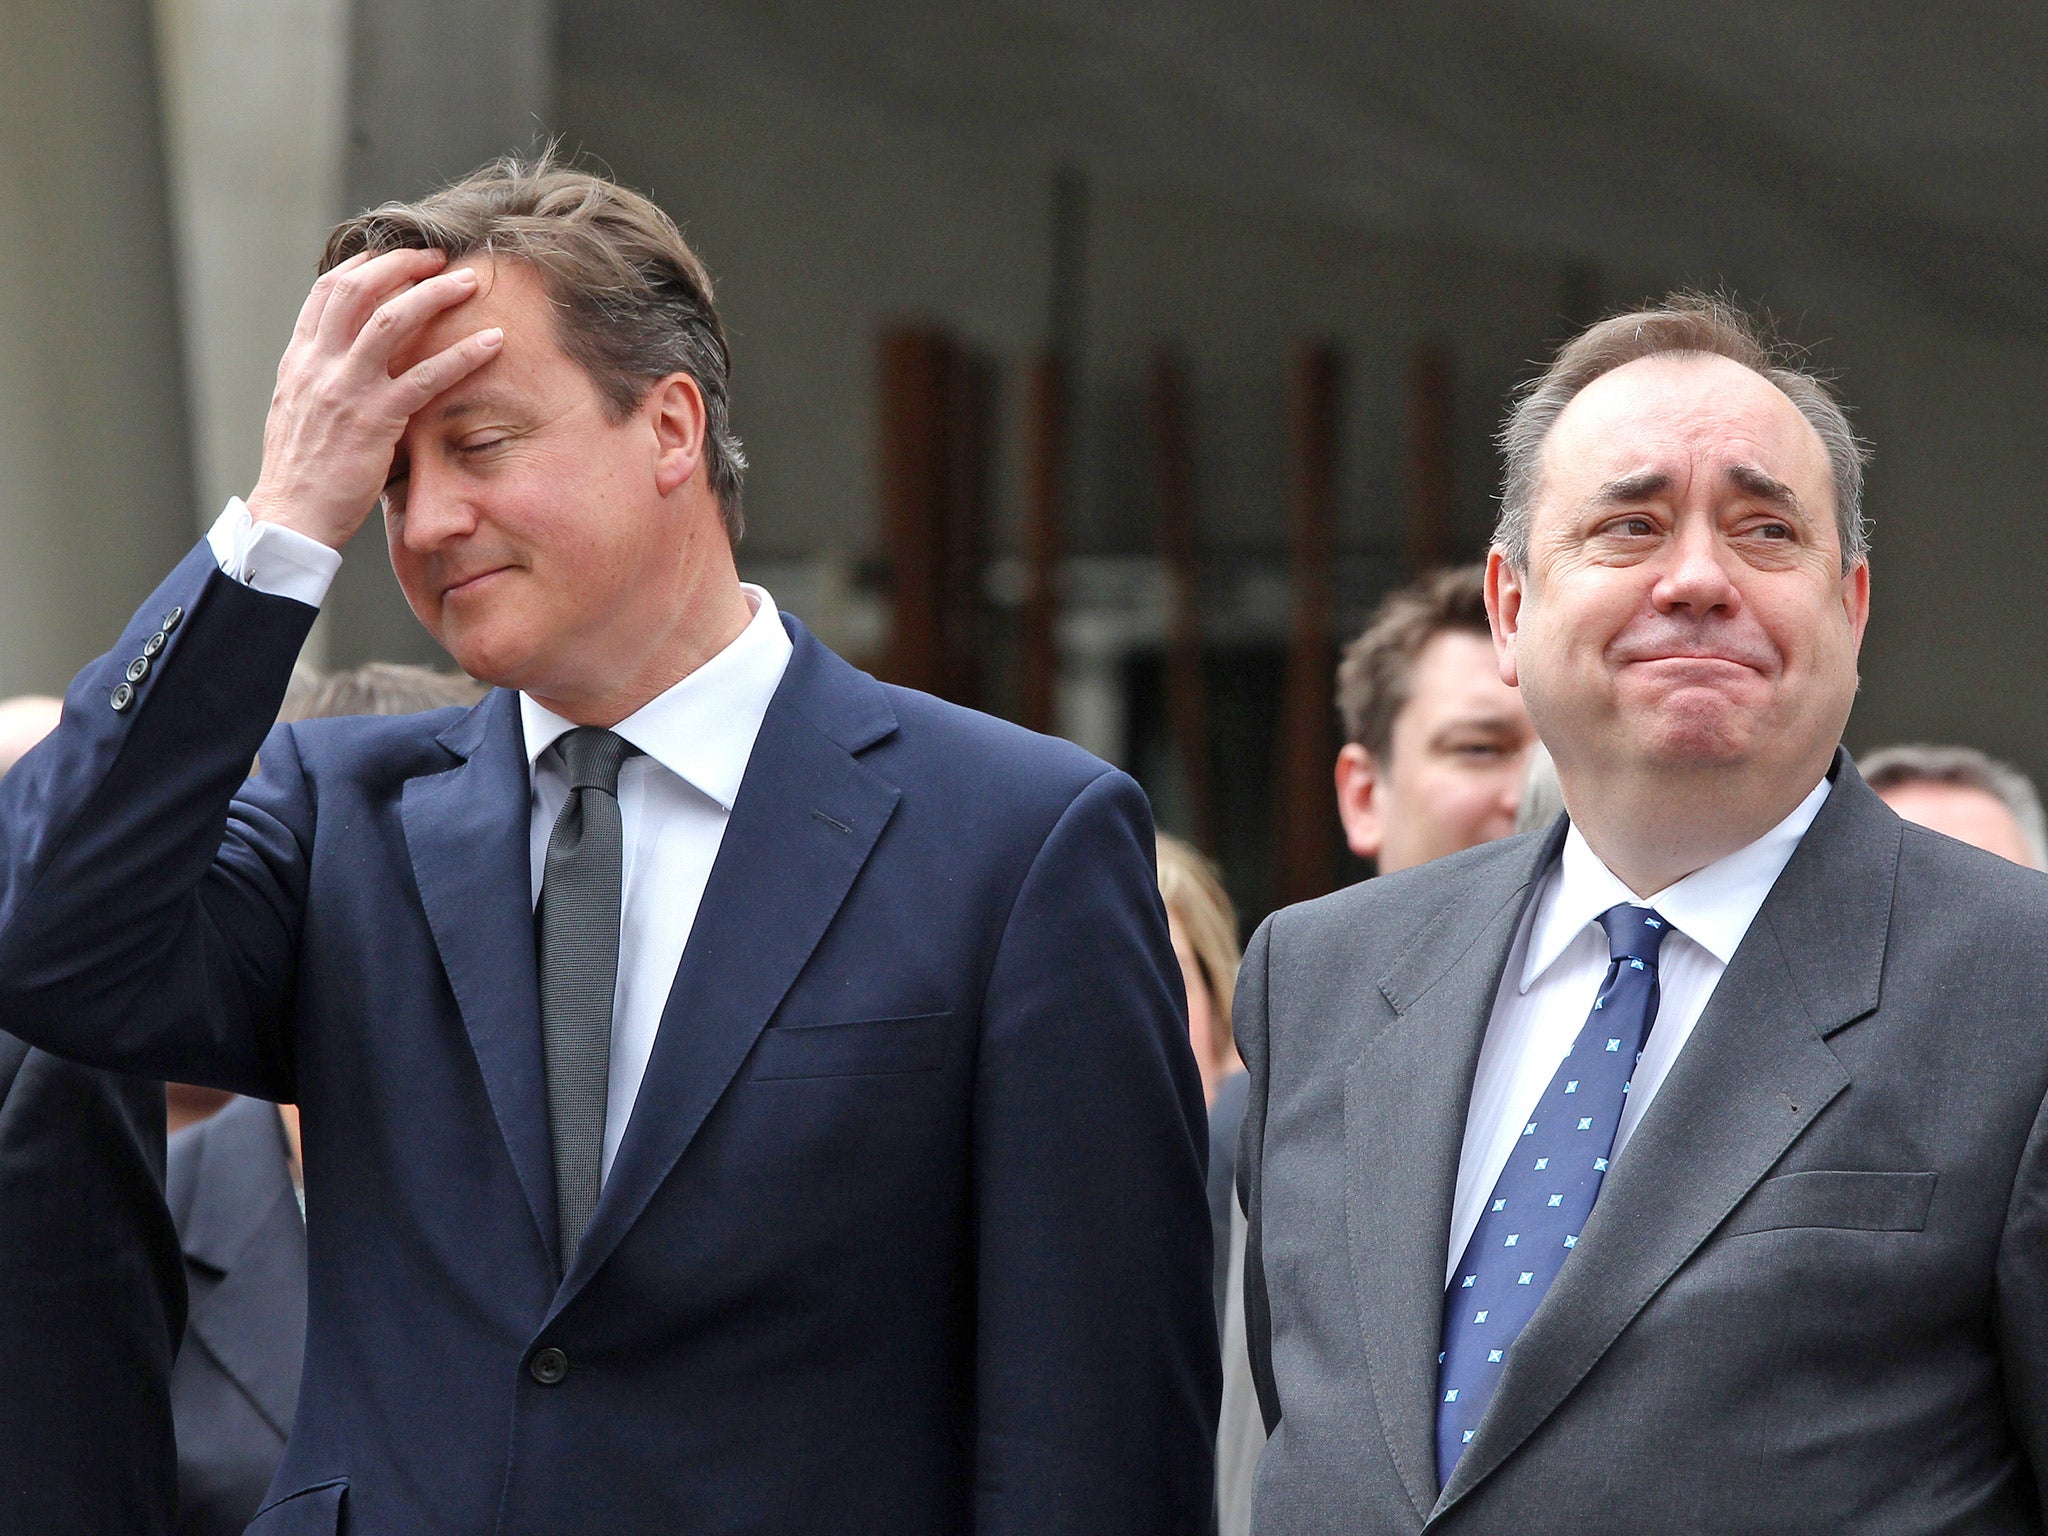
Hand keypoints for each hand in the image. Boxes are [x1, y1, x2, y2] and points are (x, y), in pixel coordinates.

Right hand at [245, 249, 502, 549]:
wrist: (290, 516)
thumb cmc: (302, 472)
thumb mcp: (299, 411)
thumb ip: (322, 378)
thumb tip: (349, 358)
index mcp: (300, 361)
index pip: (327, 292)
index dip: (364, 265)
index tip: (395, 254)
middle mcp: (318, 366)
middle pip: (358, 290)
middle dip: (400, 265)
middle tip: (437, 257)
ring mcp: (345, 390)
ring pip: (391, 321)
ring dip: (434, 295)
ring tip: (468, 283)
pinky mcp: (374, 421)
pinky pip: (425, 378)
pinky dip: (462, 355)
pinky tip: (493, 343)